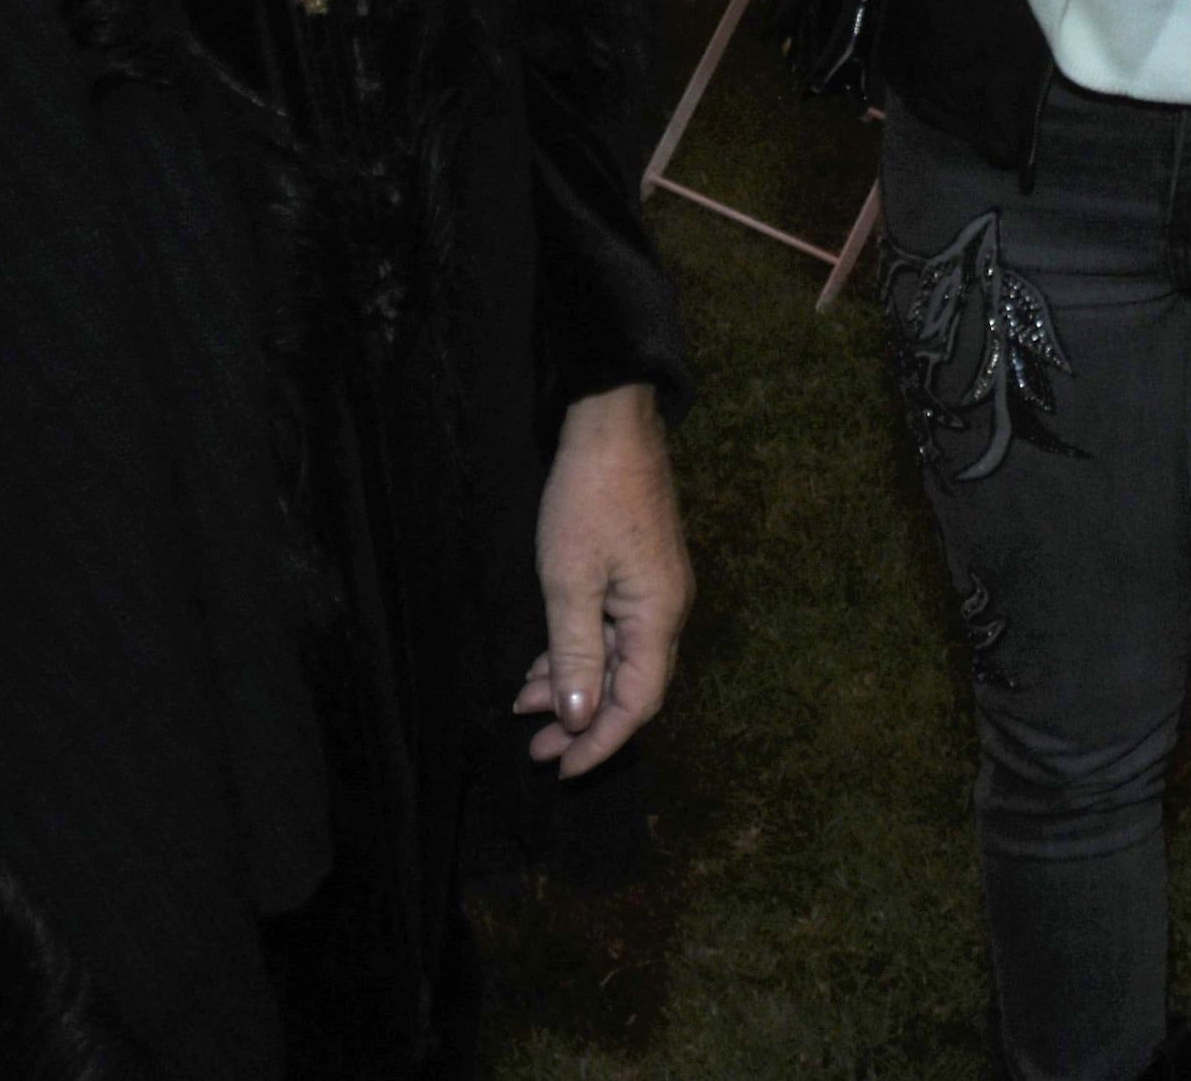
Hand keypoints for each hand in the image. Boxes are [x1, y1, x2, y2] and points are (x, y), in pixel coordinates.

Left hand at [512, 383, 689, 773]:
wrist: (612, 422)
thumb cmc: (588, 498)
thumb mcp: (569, 581)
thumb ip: (575, 654)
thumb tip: (581, 719)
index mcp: (658, 616)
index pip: (637, 702)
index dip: (600, 742)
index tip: (560, 769)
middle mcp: (666, 609)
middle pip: (631, 686)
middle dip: (582, 721)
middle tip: (534, 748)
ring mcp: (654, 588)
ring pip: (618, 658)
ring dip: (574, 685)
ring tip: (524, 705)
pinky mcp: (639, 570)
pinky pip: (612, 630)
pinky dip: (578, 651)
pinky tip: (544, 662)